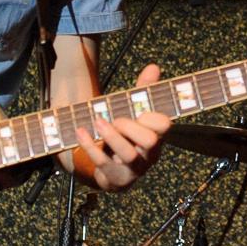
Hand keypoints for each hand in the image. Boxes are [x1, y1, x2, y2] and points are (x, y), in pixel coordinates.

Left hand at [71, 63, 169, 189]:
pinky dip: (90, 145)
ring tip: (98, 121)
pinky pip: (102, 162)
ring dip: (112, 135)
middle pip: (150, 141)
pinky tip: (81, 131)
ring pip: (128, 154)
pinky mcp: (114, 178)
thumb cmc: (127, 138)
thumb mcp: (135, 115)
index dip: (153, 116)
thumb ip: (144, 91)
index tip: (140, 111)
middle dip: (131, 126)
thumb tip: (153, 67)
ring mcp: (133, 169)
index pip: (165, 126)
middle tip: (117, 119)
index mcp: (157, 137)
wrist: (113, 171)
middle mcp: (149, 155)